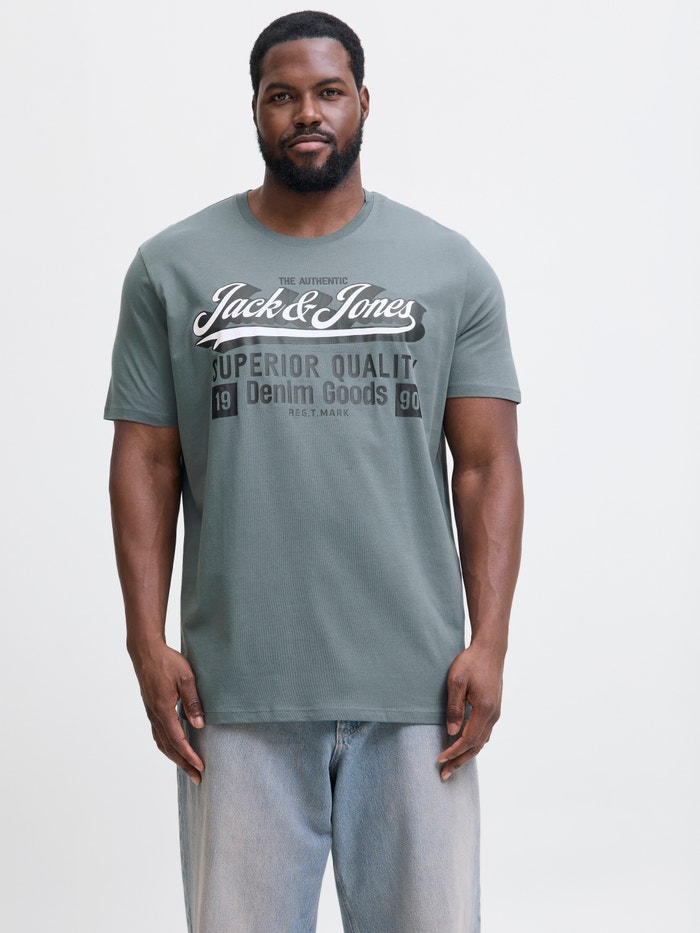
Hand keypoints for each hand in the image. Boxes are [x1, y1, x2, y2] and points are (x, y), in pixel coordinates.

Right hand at [132, 643, 204, 783]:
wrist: (146, 652)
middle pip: (169, 747)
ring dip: (175, 757)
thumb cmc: (167, 662)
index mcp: (163, 710)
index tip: (201, 767)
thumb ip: (193, 702)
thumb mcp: (186, 678)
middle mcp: (155, 715)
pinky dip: (167, 746)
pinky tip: (174, 748)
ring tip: (187, 768)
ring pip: (162, 743)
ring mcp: (151, 713)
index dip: (190, 756)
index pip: (178, 740)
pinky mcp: (151, 709)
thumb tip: (200, 725)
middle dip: (183, 764)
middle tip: (197, 778)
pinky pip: (158, 734)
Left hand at [437, 644, 503, 779]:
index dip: (453, 752)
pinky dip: (474, 745)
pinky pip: (484, 734)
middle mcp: (493, 715)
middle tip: (444, 775)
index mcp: (484, 709)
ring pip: (482, 742)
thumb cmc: (471, 662)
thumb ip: (454, 707)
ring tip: (452, 766)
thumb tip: (451, 732)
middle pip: (477, 747)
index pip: (468, 739)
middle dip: (460, 762)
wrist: (490, 650)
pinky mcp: (494, 709)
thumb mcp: (456, 681)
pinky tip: (465, 747)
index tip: (439, 760)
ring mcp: (496, 713)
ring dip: (467, 755)